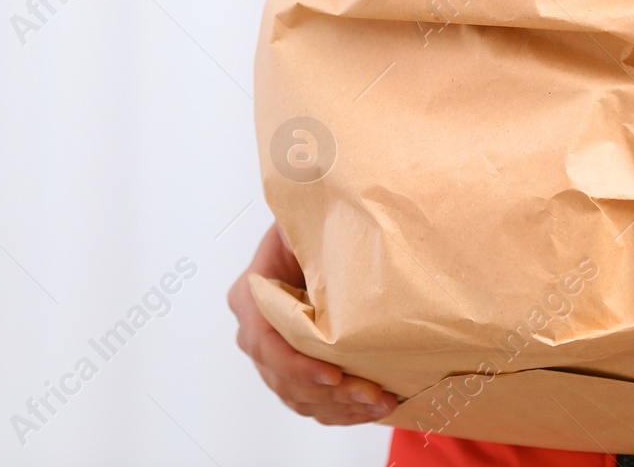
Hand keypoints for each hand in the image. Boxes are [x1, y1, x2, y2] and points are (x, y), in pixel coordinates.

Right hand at [229, 223, 399, 424]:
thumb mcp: (308, 226)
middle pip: (282, 379)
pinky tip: (372, 407)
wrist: (333, 233)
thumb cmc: (320, 223)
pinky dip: (341, 410)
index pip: (264, 343)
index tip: (334, 375)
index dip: (297, 366)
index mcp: (252, 295)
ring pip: (298, 397)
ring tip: (381, 403)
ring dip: (340, 407)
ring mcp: (274, 353)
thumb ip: (310, 242)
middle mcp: (256, 329)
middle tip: (372, 394)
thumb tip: (332, 255)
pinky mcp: (296, 368)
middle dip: (330, 394)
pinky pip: (313, 402)